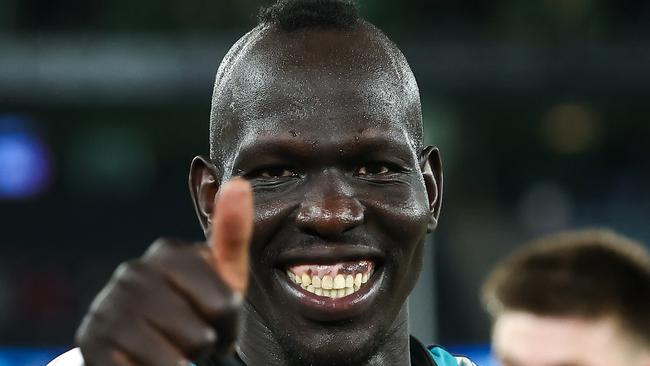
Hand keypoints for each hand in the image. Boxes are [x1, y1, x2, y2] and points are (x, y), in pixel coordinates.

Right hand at [75, 178, 253, 365]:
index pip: (224, 305)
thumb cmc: (195, 305)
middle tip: (194, 339)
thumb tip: (240, 183)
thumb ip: (233, 232)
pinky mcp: (91, 342)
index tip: (218, 321)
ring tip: (175, 351)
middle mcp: (133, 274)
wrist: (143, 344)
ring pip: (173, 358)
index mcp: (169, 253)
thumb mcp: (222, 274)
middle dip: (205, 345)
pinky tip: (150, 362)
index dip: (229, 325)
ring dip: (181, 363)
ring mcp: (107, 307)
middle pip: (200, 333)